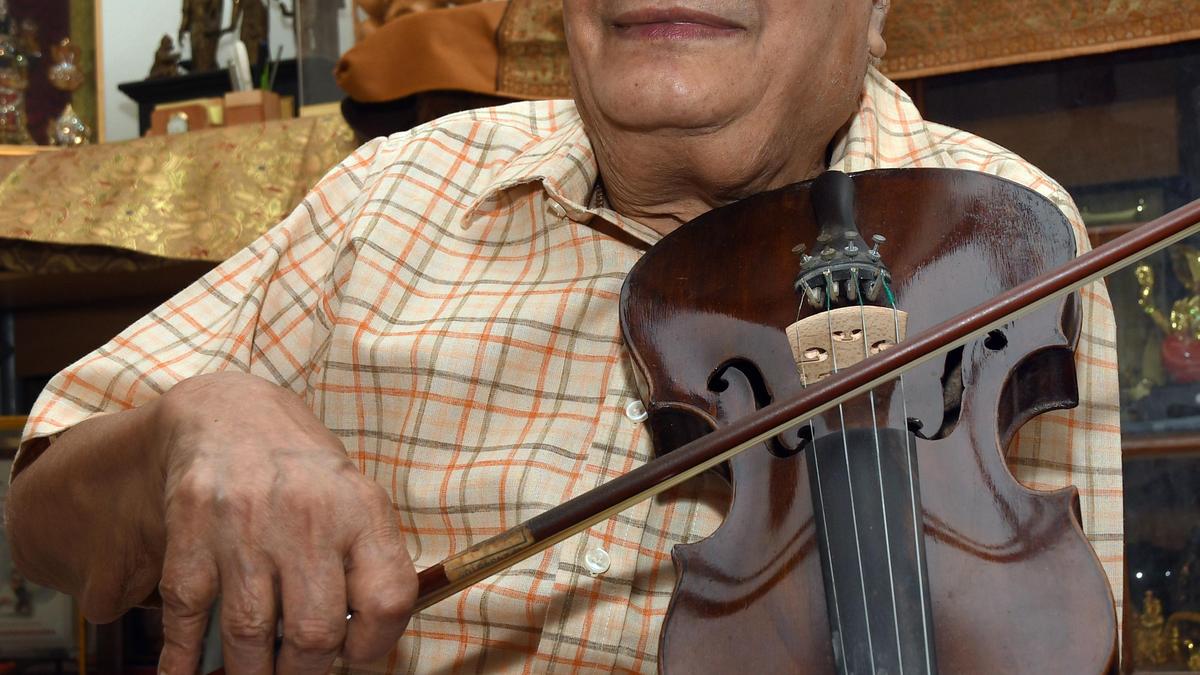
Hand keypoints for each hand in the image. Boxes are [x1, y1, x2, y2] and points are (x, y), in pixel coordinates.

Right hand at [153, 372, 415, 673]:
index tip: (357, 658)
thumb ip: (367, 563)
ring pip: (250, 634)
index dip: (376, 645)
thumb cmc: (304, 473)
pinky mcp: (192, 533)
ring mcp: (246, 526)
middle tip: (299, 673)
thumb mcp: (355, 500)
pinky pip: (188, 616)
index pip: (387, 599)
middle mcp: (308, 518)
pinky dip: (185, 659)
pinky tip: (187, 673)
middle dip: (306, 673)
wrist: (230, 414)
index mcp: (361, 510)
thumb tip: (362, 646)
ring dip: (252, 673)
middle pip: (314, 632)